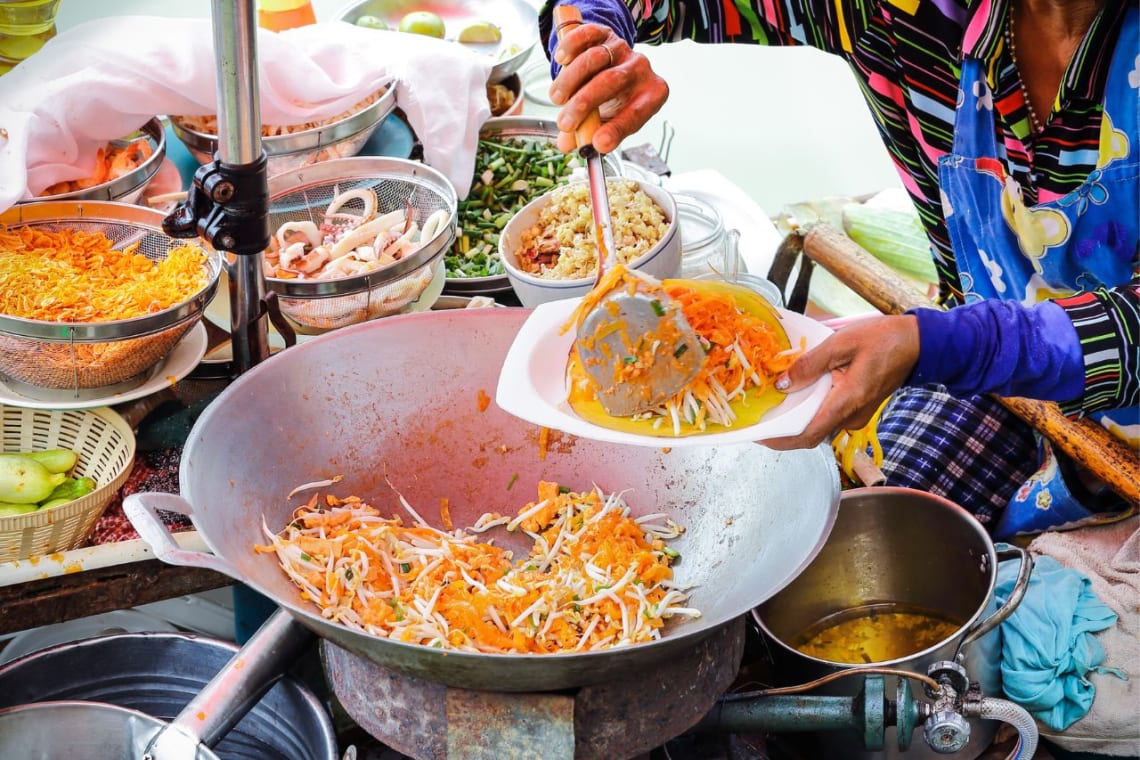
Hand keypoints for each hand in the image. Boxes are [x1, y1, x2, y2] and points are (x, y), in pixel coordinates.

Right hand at [548, 22, 667, 154]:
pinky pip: (587, 35)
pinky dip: (571, 46)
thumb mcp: (606, 122)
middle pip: (611, 81)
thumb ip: (586, 134)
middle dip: (584, 103)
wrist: (611, 69)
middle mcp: (641, 69)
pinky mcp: (604, 33)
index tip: (597, 144)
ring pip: (595, 58)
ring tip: (556, 99)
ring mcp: (622, 49)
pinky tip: (561, 61)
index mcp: (652, 95)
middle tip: (565, 124)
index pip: (636, 114)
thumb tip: (566, 144)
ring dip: (570, 80)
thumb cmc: (612, 102)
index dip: (616, 130)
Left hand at [762, 315, 920, 449]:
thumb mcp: (841, 343)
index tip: (760, 436)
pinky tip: (799, 394)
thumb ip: (810, 364)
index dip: (781, 440)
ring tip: (774, 403)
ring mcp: (857, 416)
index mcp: (847, 402)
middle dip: (784, 430)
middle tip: (761, 417)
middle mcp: (852, 416)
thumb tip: (783, 384)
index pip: (809, 435)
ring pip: (820, 425)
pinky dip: (811, 410)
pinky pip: (830, 415)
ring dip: (797, 418)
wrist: (918, 343)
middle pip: (810, 434)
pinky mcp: (859, 409)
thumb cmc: (883, 339)